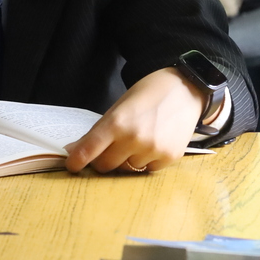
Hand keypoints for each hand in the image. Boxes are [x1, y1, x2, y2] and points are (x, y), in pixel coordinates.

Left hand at [64, 67, 203, 173]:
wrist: (187, 89)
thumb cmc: (150, 94)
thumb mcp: (120, 107)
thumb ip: (98, 131)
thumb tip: (74, 150)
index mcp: (118, 122)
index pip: (88, 150)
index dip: (76, 160)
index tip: (72, 165)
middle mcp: (135, 139)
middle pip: (105, 165)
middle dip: (103, 159)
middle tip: (111, 147)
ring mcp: (153, 150)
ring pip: (127, 169)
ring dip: (127, 159)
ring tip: (140, 138)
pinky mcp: (169, 158)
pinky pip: (147, 170)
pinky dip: (146, 160)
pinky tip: (154, 142)